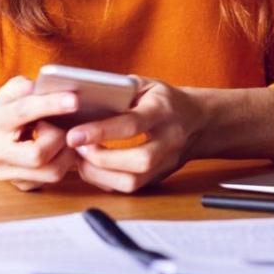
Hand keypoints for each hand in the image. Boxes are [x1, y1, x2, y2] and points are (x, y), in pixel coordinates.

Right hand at [0, 75, 81, 188]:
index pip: (23, 112)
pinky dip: (64, 162)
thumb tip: (32, 87)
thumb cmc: (5, 113)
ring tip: (63, 136)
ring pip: (51, 172)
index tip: (74, 100)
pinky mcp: (22, 185)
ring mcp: (8, 173)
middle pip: (37, 154)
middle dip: (58, 138)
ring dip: (66, 152)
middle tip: (63, 126)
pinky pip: (53, 178)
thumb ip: (20, 87)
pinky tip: (61, 149)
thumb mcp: (7, 94)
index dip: (50, 105)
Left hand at [65, 77, 209, 192]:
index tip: (74, 135)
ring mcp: (167, 162)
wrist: (198, 121)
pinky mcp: (159, 177)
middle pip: (139, 160)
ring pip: (134, 181)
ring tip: (81, 159)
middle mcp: (169, 140)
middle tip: (77, 148)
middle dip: (101, 159)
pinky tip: (92, 167)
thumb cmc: (165, 100)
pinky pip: (131, 187)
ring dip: (101, 174)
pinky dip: (106, 181)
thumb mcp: (146, 85)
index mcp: (163, 111)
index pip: (132, 124)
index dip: (101, 131)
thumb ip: (119, 89)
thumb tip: (82, 98)